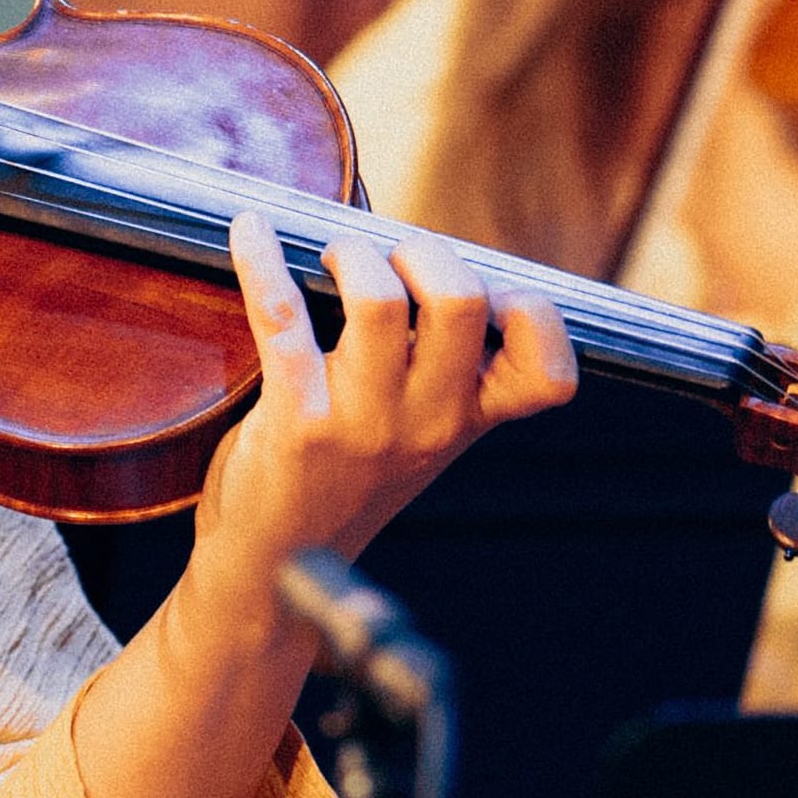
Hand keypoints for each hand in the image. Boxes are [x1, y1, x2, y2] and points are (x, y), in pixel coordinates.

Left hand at [186, 212, 574, 615]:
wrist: (274, 566)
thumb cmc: (343, 480)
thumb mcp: (417, 436)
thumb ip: (440, 369)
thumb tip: (429, 257)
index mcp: (466, 422)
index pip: (547, 369)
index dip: (532, 311)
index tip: (486, 289)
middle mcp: (426, 422)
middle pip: (460, 299)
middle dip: (423, 250)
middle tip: (388, 257)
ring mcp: (363, 422)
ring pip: (378, 297)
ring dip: (351, 252)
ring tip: (332, 258)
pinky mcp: (296, 419)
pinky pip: (282, 315)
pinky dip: (260, 259)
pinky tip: (250, 231)